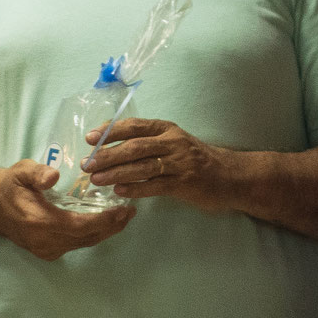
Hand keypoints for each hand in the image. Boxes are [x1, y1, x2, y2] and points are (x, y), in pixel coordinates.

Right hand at [0, 161, 134, 259]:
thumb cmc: (8, 185)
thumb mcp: (21, 171)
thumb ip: (37, 173)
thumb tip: (53, 177)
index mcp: (40, 222)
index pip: (80, 225)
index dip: (105, 220)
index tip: (123, 209)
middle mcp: (44, 241)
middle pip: (87, 238)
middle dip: (112, 226)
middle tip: (130, 211)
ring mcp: (45, 250)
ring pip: (84, 243)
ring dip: (105, 231)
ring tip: (123, 216)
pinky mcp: (47, 252)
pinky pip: (76, 245)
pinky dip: (92, 235)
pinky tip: (103, 222)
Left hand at [83, 118, 234, 213]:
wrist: (229, 176)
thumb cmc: (194, 159)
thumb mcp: (173, 142)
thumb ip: (148, 143)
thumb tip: (109, 148)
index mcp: (167, 129)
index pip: (135, 126)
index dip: (111, 131)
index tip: (90, 138)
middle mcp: (173, 143)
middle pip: (135, 147)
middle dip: (108, 155)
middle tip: (87, 164)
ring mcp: (179, 163)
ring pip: (142, 167)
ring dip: (116, 173)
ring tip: (96, 180)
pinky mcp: (184, 184)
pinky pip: (155, 186)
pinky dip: (136, 188)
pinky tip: (120, 192)